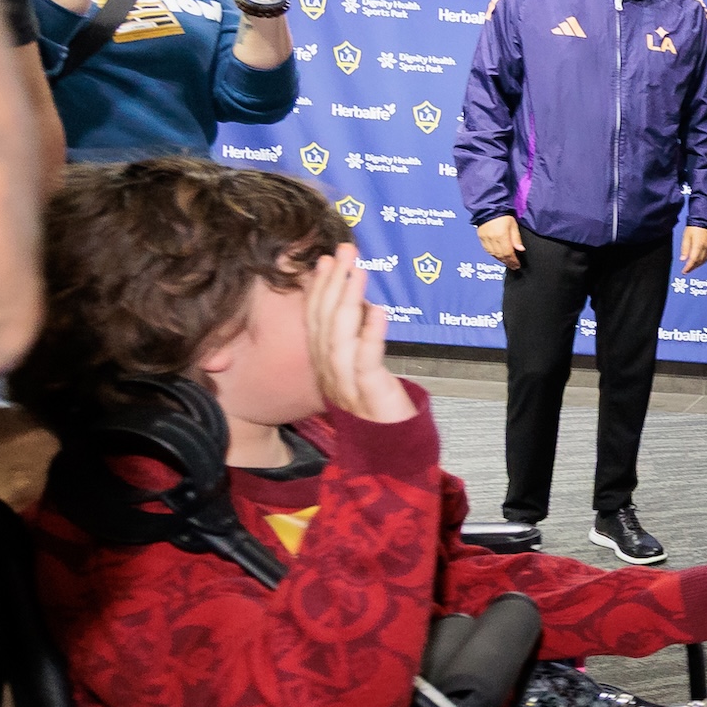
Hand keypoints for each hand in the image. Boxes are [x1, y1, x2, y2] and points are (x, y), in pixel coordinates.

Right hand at [303, 245, 415, 421]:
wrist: (390, 455)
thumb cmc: (379, 409)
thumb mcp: (361, 370)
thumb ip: (356, 341)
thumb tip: (358, 303)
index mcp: (325, 368)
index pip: (316, 322)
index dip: (320, 290)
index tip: (327, 260)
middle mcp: (328, 376)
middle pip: (323, 324)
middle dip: (332, 284)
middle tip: (344, 251)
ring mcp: (345, 387)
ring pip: (338, 339)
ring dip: (347, 301)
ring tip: (358, 272)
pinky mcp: (368, 397)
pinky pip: (365, 362)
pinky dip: (371, 334)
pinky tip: (378, 311)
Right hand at [478, 215, 523, 267]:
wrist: (489, 207)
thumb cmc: (503, 214)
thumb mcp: (513, 225)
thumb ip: (516, 238)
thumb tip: (521, 249)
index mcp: (501, 235)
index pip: (508, 253)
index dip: (513, 261)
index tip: (517, 265)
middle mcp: (492, 239)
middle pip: (500, 255)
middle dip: (508, 262)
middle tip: (513, 266)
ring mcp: (485, 239)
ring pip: (493, 254)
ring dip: (501, 260)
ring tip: (507, 262)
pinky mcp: (481, 238)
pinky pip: (487, 250)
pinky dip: (493, 255)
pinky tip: (498, 256)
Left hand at [679, 224, 706, 274]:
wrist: (705, 219)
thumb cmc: (694, 226)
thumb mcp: (686, 237)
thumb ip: (685, 249)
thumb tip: (683, 259)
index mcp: (698, 246)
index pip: (693, 260)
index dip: (689, 267)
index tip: (684, 271)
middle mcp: (705, 248)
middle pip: (699, 262)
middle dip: (693, 267)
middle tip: (687, 270)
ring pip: (704, 260)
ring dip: (698, 265)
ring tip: (692, 267)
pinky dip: (703, 260)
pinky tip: (700, 261)